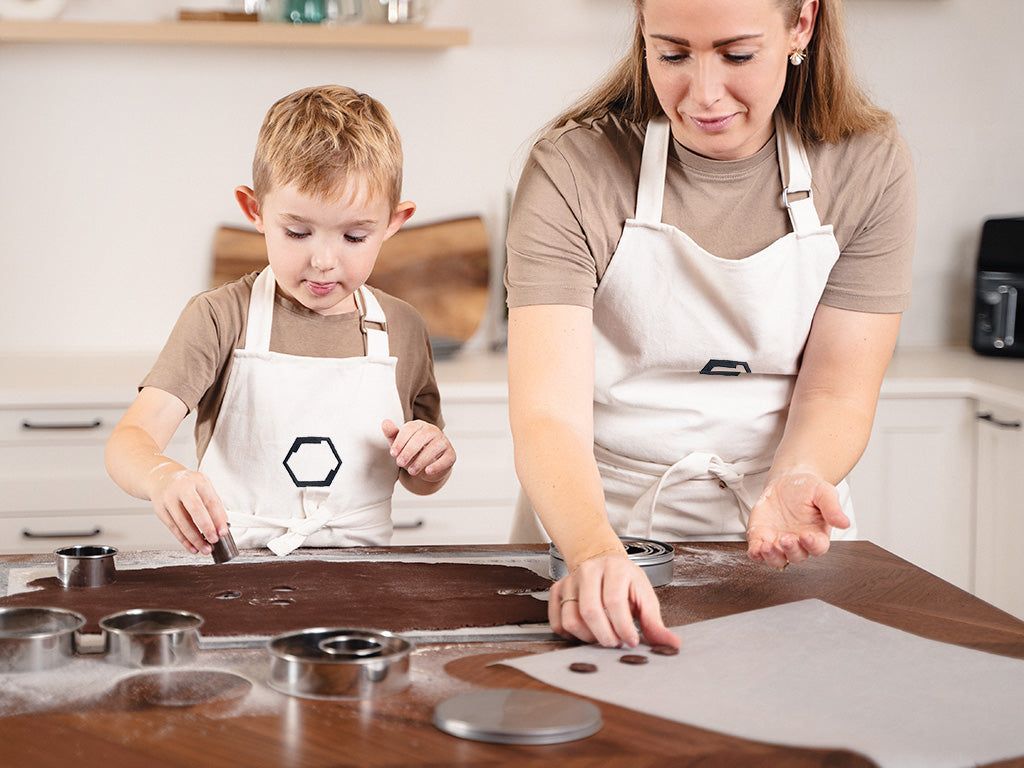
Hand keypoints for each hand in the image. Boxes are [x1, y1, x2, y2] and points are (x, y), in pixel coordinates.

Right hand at [148, 464, 227, 554]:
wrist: (161, 479)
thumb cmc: (187, 485)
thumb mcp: (203, 487)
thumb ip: (213, 504)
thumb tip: (222, 525)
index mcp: (198, 480)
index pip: (211, 501)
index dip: (218, 518)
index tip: (223, 532)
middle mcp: (182, 488)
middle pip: (195, 510)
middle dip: (206, 527)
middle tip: (214, 540)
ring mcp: (169, 498)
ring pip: (182, 522)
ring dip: (195, 539)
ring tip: (204, 548)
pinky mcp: (159, 509)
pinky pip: (173, 528)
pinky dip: (183, 540)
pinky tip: (191, 547)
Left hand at [381, 419, 454, 480]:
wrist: (427, 467)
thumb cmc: (412, 453)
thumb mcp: (400, 445)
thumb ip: (392, 434)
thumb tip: (385, 423)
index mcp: (419, 425)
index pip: (410, 429)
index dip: (400, 441)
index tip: (393, 453)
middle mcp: (433, 431)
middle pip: (422, 437)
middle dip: (409, 451)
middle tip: (400, 463)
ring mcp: (444, 442)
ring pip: (434, 448)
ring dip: (421, 460)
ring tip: (411, 471)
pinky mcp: (451, 454)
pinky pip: (445, 459)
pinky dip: (436, 465)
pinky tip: (428, 471)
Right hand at [548, 551, 679, 649]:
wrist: (602, 560)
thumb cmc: (625, 580)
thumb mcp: (645, 595)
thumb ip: (655, 622)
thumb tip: (671, 644)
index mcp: (615, 569)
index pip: (614, 602)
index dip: (623, 627)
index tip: (631, 640)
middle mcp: (589, 571)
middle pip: (590, 611)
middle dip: (605, 636)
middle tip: (616, 642)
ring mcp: (570, 580)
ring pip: (571, 619)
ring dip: (588, 637)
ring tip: (602, 635)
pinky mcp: (557, 590)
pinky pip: (557, 622)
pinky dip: (571, 634)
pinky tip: (586, 631)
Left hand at [746, 470, 849, 568]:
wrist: (786, 482)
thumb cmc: (808, 489)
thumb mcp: (823, 492)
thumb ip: (832, 507)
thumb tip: (844, 522)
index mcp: (817, 535)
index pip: (818, 548)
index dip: (812, 545)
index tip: (806, 535)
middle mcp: (798, 544)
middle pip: (797, 556)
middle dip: (791, 550)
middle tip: (786, 538)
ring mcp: (779, 543)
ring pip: (777, 560)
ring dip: (771, 557)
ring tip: (766, 546)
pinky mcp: (762, 539)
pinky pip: (758, 553)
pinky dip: (756, 554)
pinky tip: (756, 547)